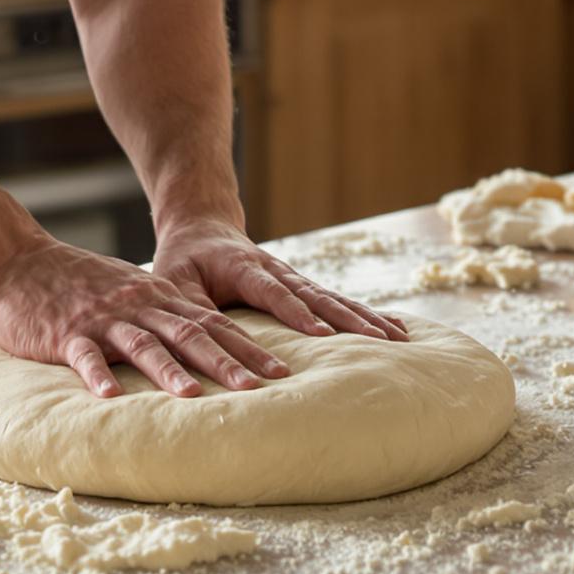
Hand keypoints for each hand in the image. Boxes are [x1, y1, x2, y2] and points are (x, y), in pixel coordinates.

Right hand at [0, 236, 295, 398]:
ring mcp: (101, 319)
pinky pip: (83, 355)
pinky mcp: (64, 333)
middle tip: (260, 388)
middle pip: (189, 333)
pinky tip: (111, 398)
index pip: (211, 323)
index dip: (248, 347)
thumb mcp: (127, 292)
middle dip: (227, 362)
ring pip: (142, 344)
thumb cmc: (73, 284)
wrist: (16, 259)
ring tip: (195, 398)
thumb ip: (161, 314)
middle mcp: (136, 306)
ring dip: (170, 371)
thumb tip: (203, 343)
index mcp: (155, 299)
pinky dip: (97, 376)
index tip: (282, 372)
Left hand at [152, 215, 410, 342]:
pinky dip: (366, 315)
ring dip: (367, 318)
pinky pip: (337, 302)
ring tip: (400, 338)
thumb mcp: (173, 281)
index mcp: (245, 267)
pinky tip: (395, 330)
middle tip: (382, 341)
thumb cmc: (184, 261)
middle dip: (350, 318)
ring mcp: (294, 278)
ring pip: (334, 298)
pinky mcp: (302, 289)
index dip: (297, 312)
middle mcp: (277, 270)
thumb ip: (189, 310)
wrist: (203, 229)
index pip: (274, 291)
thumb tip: (200, 344)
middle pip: (318, 295)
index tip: (322, 334)